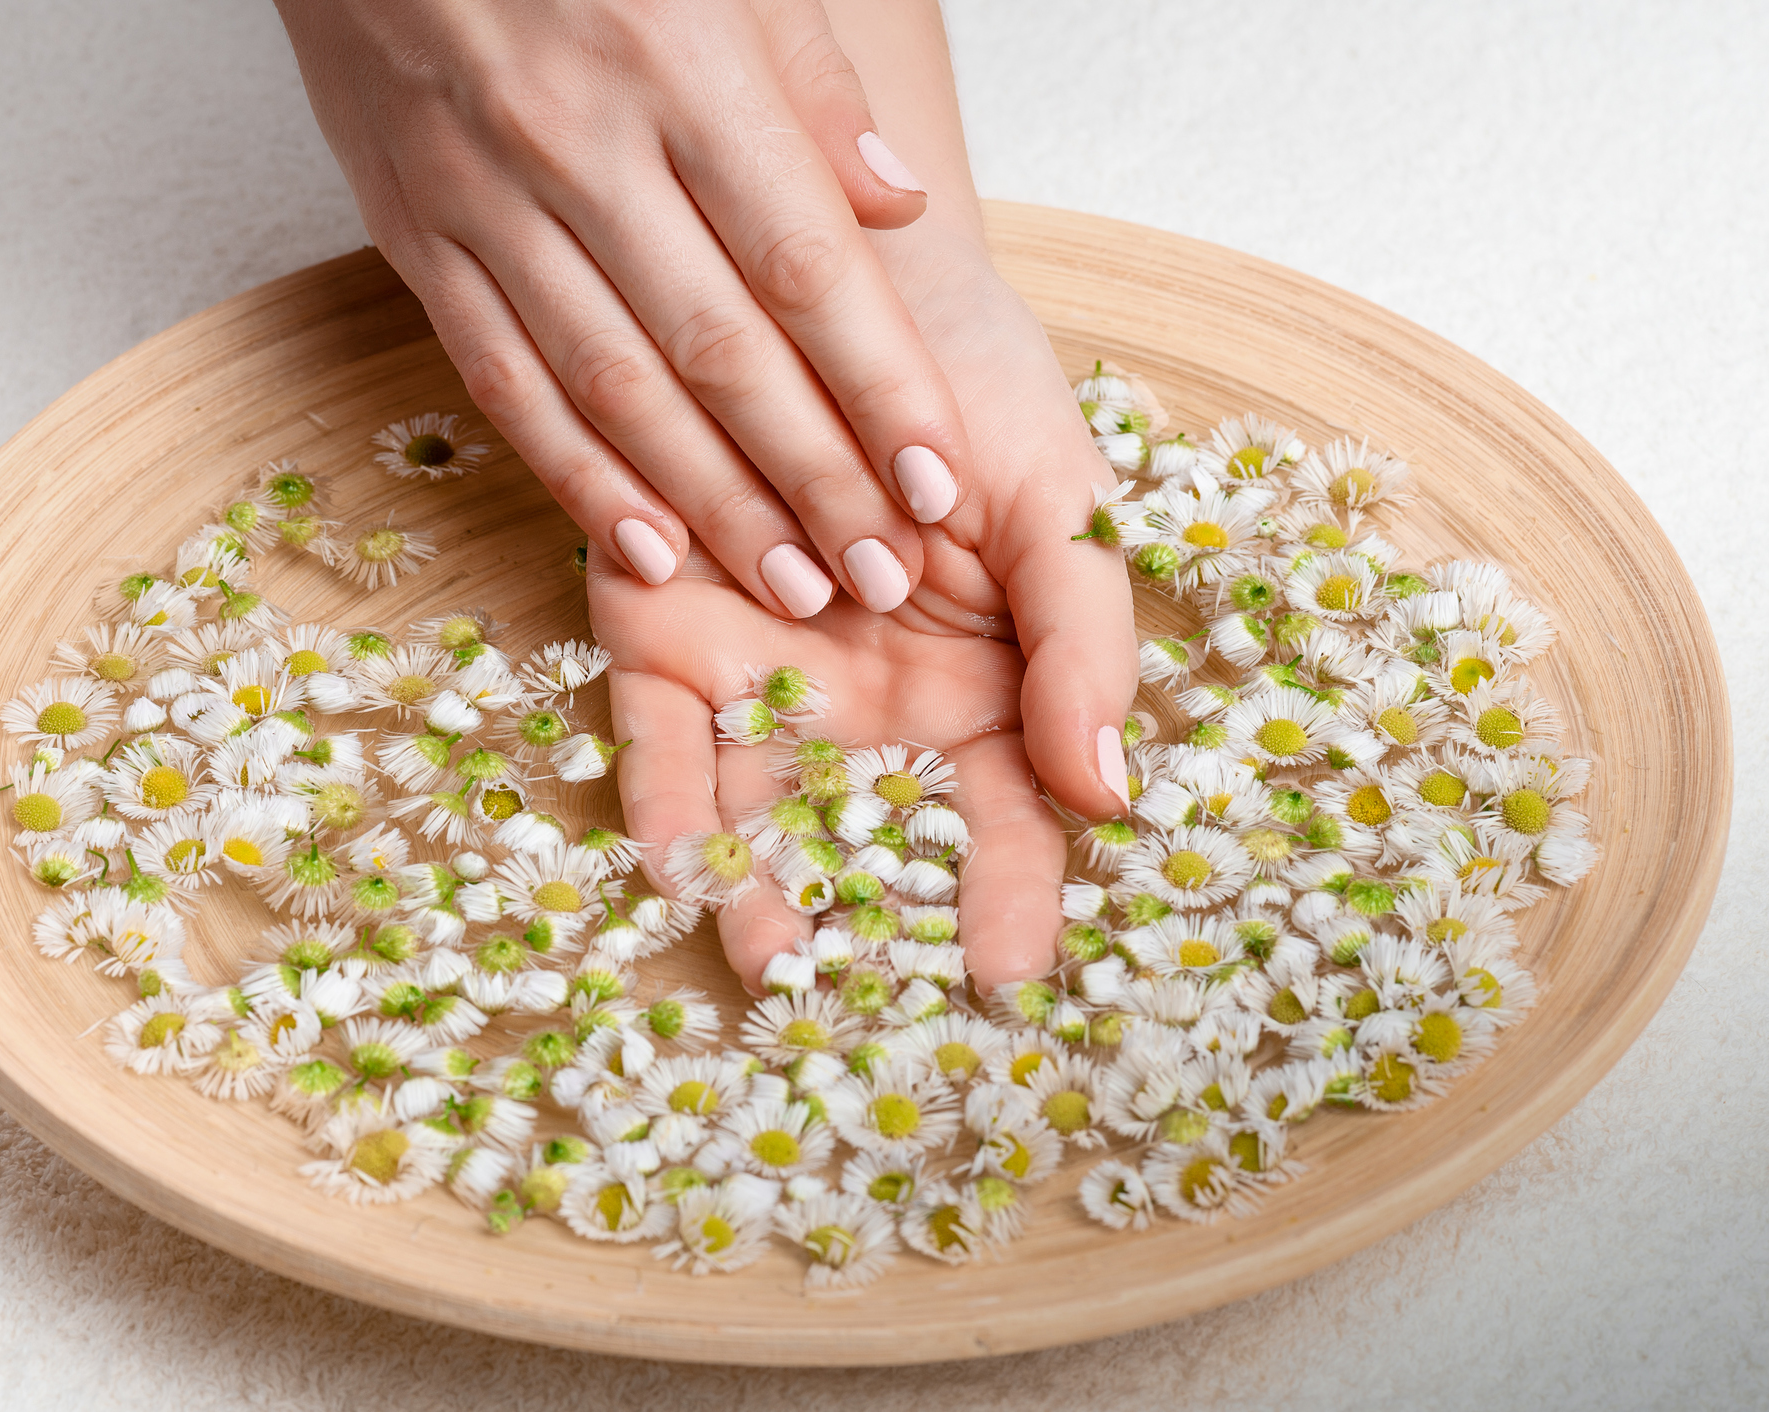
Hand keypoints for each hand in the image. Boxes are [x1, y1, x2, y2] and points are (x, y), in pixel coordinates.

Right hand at [277, 0, 980, 618]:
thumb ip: (812, 87)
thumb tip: (897, 214)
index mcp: (683, 69)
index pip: (805, 266)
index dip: (879, 387)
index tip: (937, 481)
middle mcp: (585, 146)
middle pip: (720, 352)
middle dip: (814, 478)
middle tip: (884, 572)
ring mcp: (486, 198)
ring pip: (615, 388)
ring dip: (712, 504)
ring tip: (792, 586)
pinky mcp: (413, 234)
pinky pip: (501, 380)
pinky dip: (575, 474)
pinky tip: (645, 548)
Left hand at [592, 172, 1143, 993]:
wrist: (844, 282)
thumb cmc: (973, 399)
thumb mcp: (1060, 511)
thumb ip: (1084, 646)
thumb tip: (1112, 795)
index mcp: (974, 700)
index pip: (998, 824)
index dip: (1004, 898)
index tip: (1003, 973)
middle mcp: (864, 716)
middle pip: (867, 844)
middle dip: (866, 923)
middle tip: (860, 999)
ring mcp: (762, 685)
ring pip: (755, 814)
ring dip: (756, 889)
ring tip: (766, 953)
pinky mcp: (661, 643)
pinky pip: (656, 741)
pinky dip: (662, 800)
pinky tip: (675, 859)